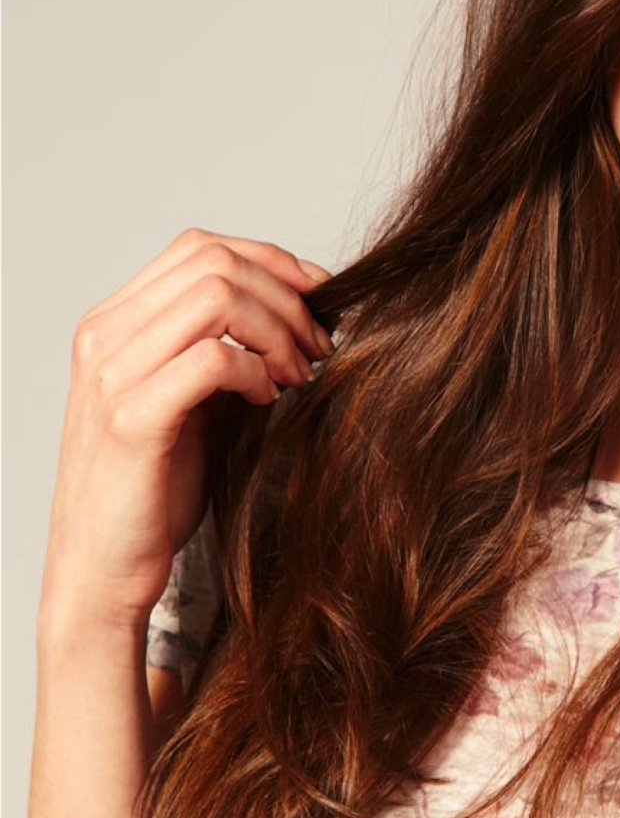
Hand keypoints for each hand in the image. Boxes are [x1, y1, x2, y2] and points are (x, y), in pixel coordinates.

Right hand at [40, 227, 335, 632]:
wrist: (102, 570)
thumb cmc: (154, 488)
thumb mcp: (196, 400)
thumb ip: (229, 348)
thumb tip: (306, 312)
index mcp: (115, 321)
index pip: (200, 247)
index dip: (272, 261)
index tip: (319, 298)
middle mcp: (105, 336)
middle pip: (215, 261)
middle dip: (286, 296)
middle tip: (319, 345)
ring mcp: (112, 375)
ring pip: (215, 297)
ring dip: (277, 328)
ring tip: (298, 372)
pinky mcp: (131, 420)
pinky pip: (211, 359)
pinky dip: (256, 369)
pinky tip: (268, 397)